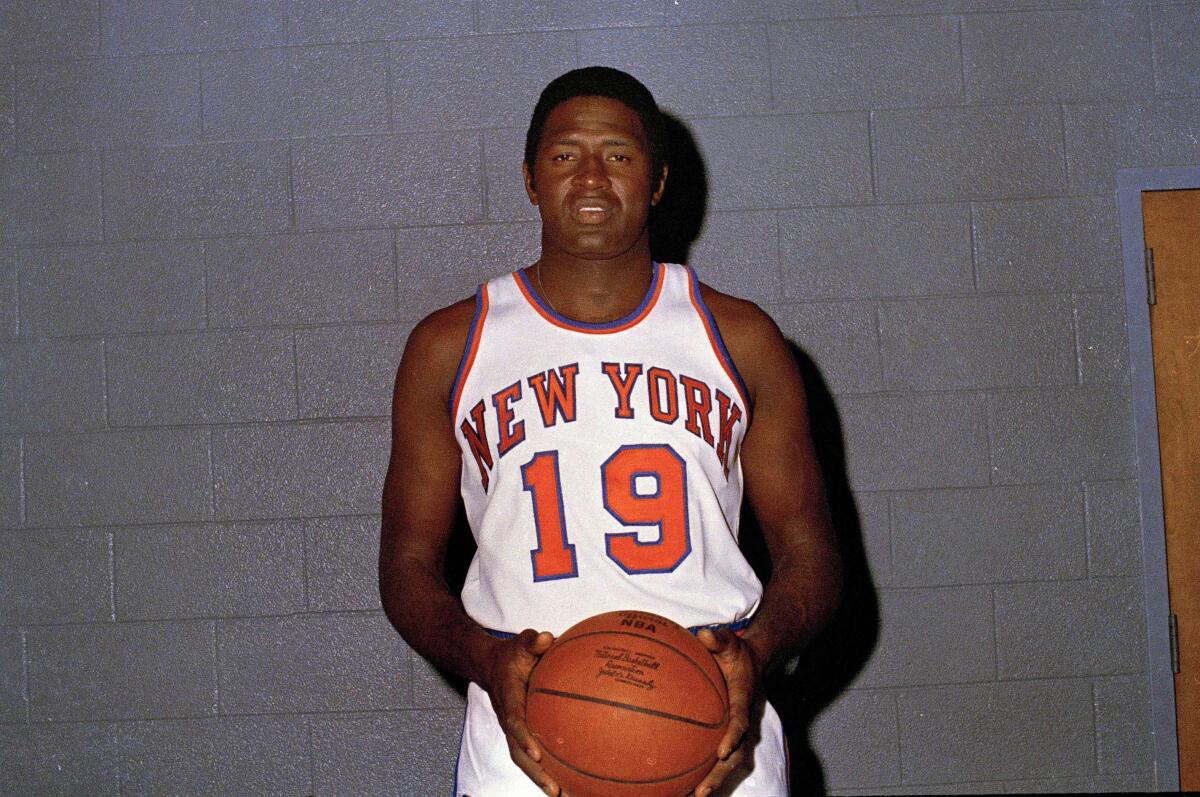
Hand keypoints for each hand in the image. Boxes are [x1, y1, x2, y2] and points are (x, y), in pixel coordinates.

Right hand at [479, 629, 561, 795]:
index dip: (524, 738)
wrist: (491, 667)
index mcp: (509, 700)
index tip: (538, 753)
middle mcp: (509, 721)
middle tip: (556, 790)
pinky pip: (534, 756)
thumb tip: (547, 637)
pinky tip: (570, 783)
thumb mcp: (520, 643)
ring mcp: (514, 731)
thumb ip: (532, 641)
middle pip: (519, 754)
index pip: (515, 722)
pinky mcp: (522, 735)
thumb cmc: (512, 655)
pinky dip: (548, 771)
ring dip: (542, 780)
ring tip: (565, 796)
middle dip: (536, 774)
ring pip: (525, 761)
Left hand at [690, 629, 763, 796]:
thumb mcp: (729, 641)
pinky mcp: (731, 737)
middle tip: (702, 789)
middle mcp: (746, 720)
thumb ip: (719, 639)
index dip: (734, 735)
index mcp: (745, 698)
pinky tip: (684, 785)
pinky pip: (720, 759)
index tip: (723, 751)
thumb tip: (704, 634)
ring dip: (714, 781)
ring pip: (731, 763)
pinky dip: (706, 772)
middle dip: (721, 774)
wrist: (754, 662)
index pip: (741, 719)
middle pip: (739, 754)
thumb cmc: (736, 653)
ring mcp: (741, 732)